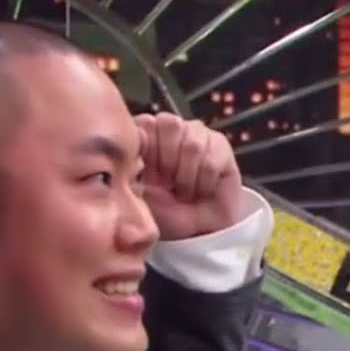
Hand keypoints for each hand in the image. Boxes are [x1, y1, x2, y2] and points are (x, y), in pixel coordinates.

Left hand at [135, 113, 243, 240]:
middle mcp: (172, 129)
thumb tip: (129, 157)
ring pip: (192, 144)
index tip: (148, 176)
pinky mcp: (220, 146)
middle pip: (169, 123)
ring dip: (186, 177)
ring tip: (184, 192)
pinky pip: (212, 160)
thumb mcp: (139, 198)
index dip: (147, 148)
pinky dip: (204, 183)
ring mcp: (198, 134)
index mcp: (147, 136)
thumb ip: (130, 174)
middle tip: (168, 184)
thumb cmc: (167, 212)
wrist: (200, 228)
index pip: (144, 122)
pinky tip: (202, 190)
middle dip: (167, 161)